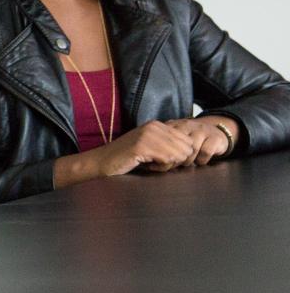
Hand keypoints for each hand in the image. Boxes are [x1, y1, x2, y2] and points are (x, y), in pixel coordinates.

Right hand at [82, 120, 197, 176]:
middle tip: (156, 164)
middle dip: (175, 161)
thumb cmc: (126, 159)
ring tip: (150, 165)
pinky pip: (167, 160)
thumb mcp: (151, 147)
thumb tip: (192, 151)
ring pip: (178, 155)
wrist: (101, 163)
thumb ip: (169, 145)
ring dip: (167, 166)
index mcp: (158, 124)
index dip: (180, 156)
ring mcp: (148, 135)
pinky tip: (146, 166)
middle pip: (186, 148)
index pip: (188, 141)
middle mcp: (154, 126)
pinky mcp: (142, 146)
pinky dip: (159, 168)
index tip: (163, 160)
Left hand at [163, 116, 239, 167]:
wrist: (217, 130)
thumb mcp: (174, 138)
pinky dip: (201, 160)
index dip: (160, 154)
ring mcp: (201, 130)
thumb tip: (148, 162)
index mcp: (173, 125)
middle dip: (173, 160)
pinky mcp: (215, 137)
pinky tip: (199, 161)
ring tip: (186, 163)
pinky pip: (205, 152)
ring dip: (187, 161)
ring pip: (191, 150)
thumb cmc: (190, 139)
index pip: (162, 140)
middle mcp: (187, 125)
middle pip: (176, 146)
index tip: (158, 163)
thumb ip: (162, 145)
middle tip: (174, 165)